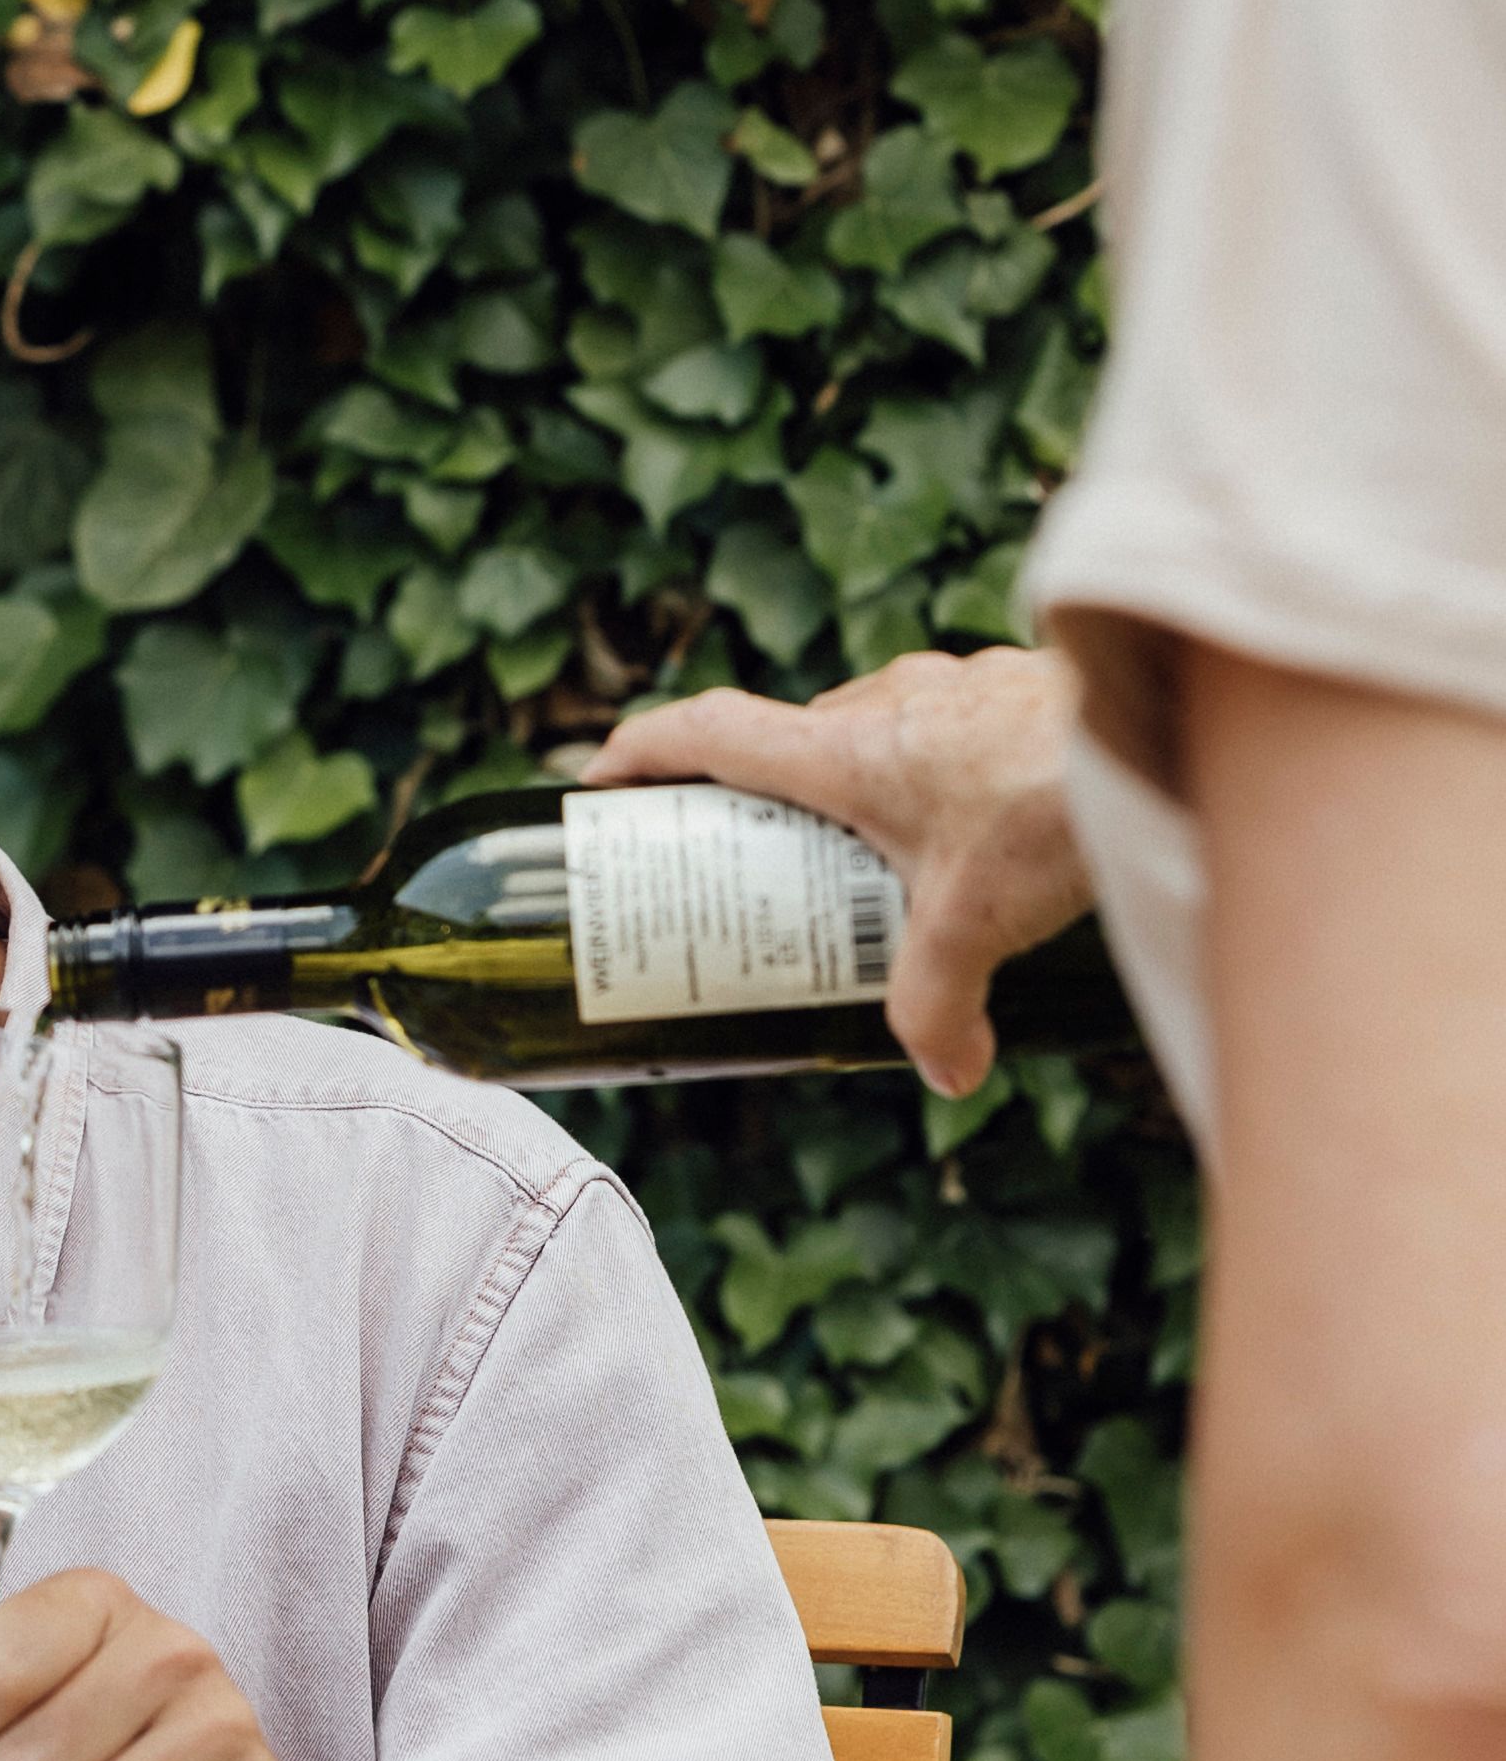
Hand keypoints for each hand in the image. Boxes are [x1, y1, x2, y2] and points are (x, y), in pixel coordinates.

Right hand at [586, 644, 1089, 1097]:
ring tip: (871, 854)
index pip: (703, 730)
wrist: (1159, 734)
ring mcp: (948, 686)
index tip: (600, 783)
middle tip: (752, 857)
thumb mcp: (975, 927)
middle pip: (787, 738)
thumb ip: (938, 1005)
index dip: (640, 753)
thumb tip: (946, 1074)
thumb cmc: (1050, 811)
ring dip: (855, 781)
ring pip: (871, 727)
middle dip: (760, 794)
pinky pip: (939, 724)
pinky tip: (974, 826)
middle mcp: (882, 703)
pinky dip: (930, 770)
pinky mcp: (1007, 690)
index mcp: (838, 751)